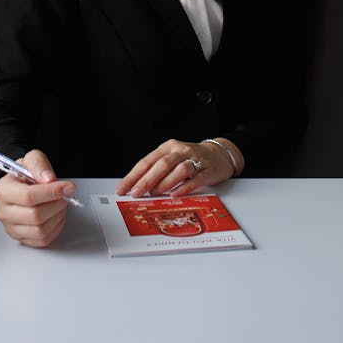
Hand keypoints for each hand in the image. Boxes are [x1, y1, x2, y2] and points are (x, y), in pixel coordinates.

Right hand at [0, 149, 77, 247]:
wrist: (19, 185)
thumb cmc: (24, 174)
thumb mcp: (31, 159)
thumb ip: (39, 165)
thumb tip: (48, 179)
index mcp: (3, 191)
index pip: (28, 196)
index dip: (51, 192)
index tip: (68, 187)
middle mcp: (4, 212)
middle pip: (35, 216)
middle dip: (56, 205)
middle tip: (64, 195)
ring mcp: (11, 228)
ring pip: (40, 230)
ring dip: (57, 217)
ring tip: (60, 204)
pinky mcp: (22, 238)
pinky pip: (43, 240)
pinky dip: (56, 228)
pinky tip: (56, 215)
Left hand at [116, 138, 243, 197]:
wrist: (219, 154)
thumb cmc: (190, 158)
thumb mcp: (172, 159)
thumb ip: (157, 170)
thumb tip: (137, 187)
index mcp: (168, 147)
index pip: (147, 161)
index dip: (134, 175)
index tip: (123, 188)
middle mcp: (181, 150)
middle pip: (161, 164)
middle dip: (146, 180)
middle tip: (136, 193)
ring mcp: (195, 159)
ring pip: (178, 170)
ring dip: (164, 183)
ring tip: (154, 194)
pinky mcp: (208, 170)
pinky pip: (195, 179)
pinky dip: (184, 187)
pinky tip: (175, 194)